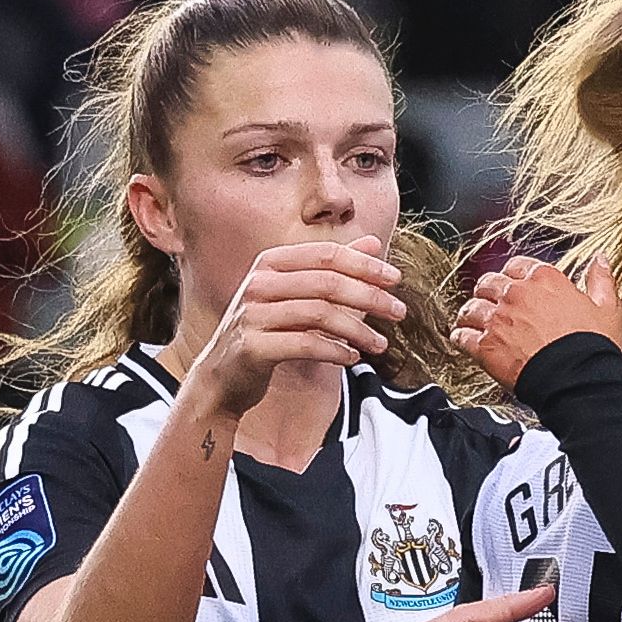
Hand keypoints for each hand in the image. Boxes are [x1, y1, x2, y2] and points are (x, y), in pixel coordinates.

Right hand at [180, 236, 408, 425]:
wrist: (222, 378)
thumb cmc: (266, 333)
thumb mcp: (297, 295)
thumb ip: (332, 269)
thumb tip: (372, 242)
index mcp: (270, 263)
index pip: (326, 255)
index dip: (364, 265)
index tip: (395, 279)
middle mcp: (258, 283)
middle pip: (327, 282)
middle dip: (369, 297)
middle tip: (399, 312)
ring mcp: (252, 314)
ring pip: (319, 314)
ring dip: (358, 329)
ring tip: (381, 344)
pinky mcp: (252, 346)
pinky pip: (305, 344)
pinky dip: (335, 350)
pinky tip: (352, 357)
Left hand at [460, 249, 621, 393]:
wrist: (578, 379)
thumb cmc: (593, 347)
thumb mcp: (607, 308)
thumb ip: (601, 280)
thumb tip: (600, 261)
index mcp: (544, 280)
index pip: (517, 266)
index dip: (514, 275)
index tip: (515, 284)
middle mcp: (516, 294)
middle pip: (489, 283)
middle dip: (488, 292)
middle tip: (491, 302)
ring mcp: (498, 319)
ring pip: (471, 307)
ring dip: (471, 313)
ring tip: (471, 320)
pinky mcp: (485, 345)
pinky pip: (462, 336)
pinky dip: (460, 337)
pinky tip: (462, 340)